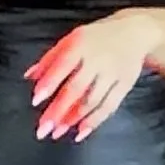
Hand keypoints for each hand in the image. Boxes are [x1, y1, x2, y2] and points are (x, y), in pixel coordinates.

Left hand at [26, 7, 160, 142]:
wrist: (135, 32)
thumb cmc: (95, 38)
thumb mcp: (71, 40)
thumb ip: (49, 58)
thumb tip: (29, 77)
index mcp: (80, 45)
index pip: (63, 65)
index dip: (49, 83)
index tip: (36, 100)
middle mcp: (97, 60)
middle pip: (76, 88)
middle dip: (58, 110)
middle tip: (43, 129)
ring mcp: (113, 73)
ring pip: (92, 100)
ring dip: (73, 119)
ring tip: (57, 133)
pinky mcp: (125, 85)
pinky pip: (109, 106)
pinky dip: (95, 121)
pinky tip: (80, 132)